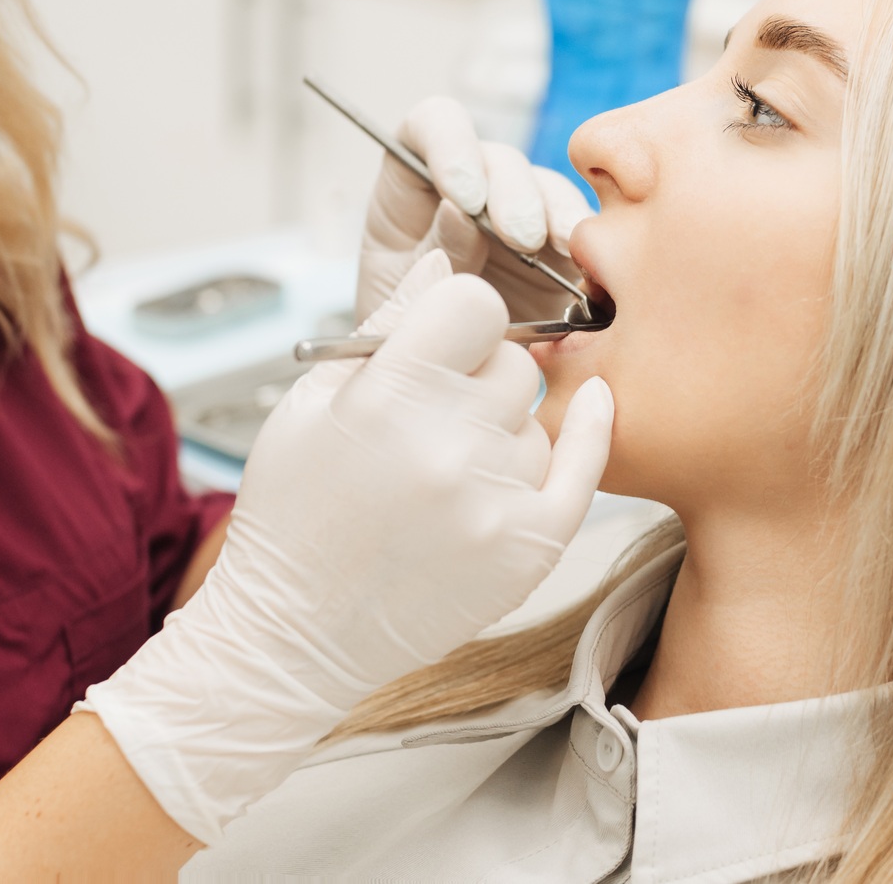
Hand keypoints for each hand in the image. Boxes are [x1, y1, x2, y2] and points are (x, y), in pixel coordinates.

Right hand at [78, 252, 612, 843]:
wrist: (296, 633)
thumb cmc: (296, 510)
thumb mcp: (311, 402)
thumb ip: (387, 325)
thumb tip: (444, 257)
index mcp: (388, 398)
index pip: (474, 302)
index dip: (459, 316)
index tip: (445, 338)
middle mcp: (448, 446)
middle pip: (511, 362)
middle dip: (478, 377)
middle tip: (436, 418)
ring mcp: (494, 501)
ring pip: (537, 418)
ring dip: (504, 431)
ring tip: (447, 474)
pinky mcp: (529, 548)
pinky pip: (584, 468)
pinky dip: (590, 436)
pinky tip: (596, 407)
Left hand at [358, 96, 593, 324]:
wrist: (439, 387)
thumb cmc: (404, 336)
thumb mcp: (402, 298)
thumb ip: (430, 254)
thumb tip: (462, 214)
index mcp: (417, 184)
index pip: (436, 126)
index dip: (453, 146)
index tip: (466, 197)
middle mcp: (474, 187)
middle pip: (501, 158)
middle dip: (515, 193)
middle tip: (521, 237)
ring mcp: (521, 216)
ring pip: (548, 190)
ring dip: (559, 214)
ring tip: (560, 247)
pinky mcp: (559, 253)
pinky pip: (584, 235)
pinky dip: (590, 248)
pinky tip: (590, 270)